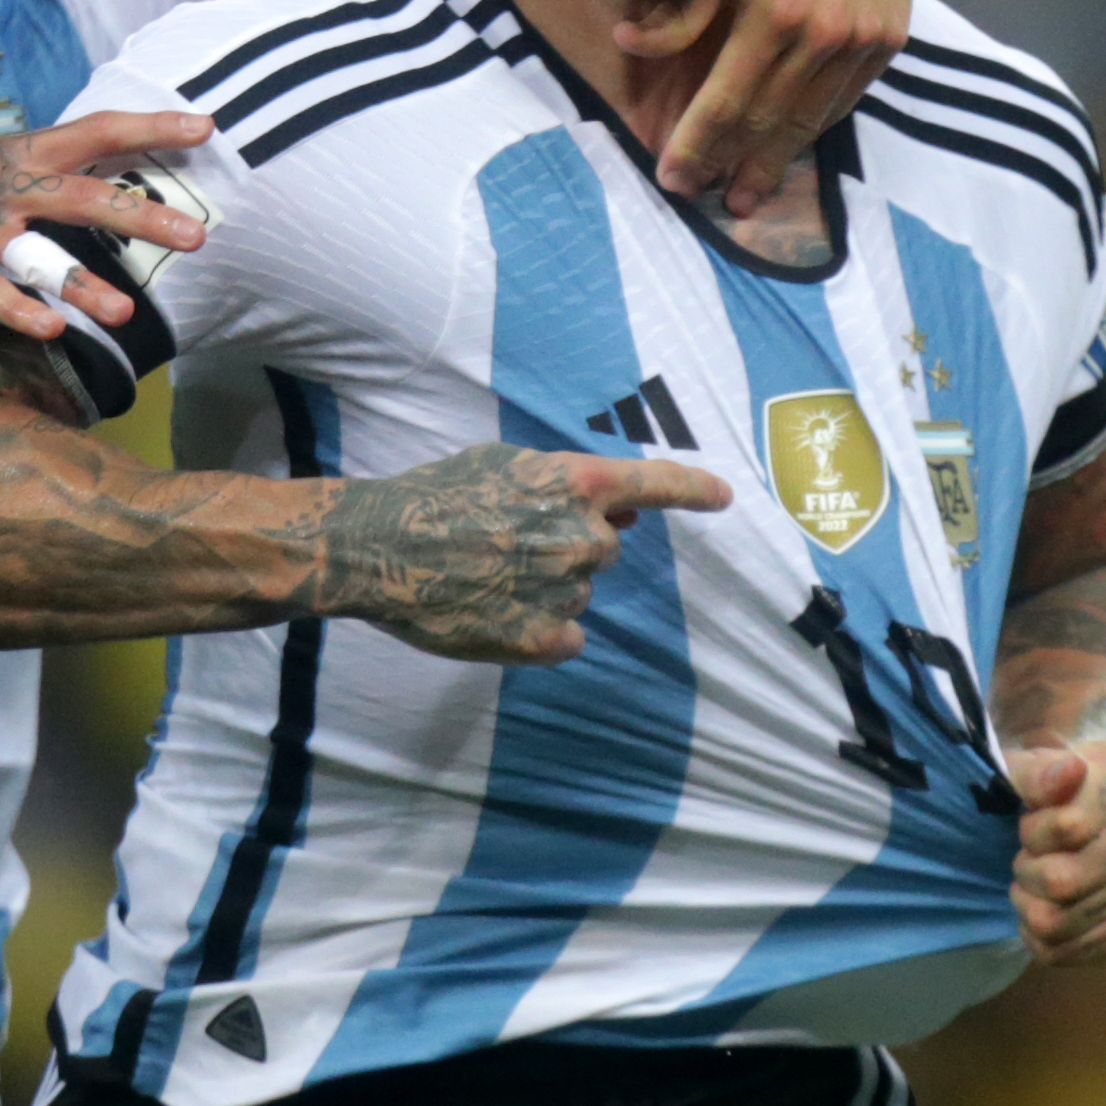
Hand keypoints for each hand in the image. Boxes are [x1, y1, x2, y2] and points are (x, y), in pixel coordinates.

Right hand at [0, 107, 215, 342]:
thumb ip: (44, 187)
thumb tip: (115, 194)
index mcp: (16, 157)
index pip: (95, 133)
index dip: (149, 128)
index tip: (206, 128)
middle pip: (80, 193)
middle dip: (141, 213)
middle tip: (198, 235)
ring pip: (34, 250)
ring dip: (83, 280)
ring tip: (128, 311)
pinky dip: (13, 309)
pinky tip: (50, 329)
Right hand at [317, 445, 731, 662]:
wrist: (380, 550)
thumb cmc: (434, 496)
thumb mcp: (504, 465)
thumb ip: (567, 486)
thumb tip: (625, 515)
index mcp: (577, 484)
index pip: (658, 484)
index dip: (696, 489)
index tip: (725, 496)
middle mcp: (583, 538)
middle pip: (604, 548)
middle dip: (568, 545)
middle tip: (507, 543)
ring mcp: (566, 592)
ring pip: (577, 594)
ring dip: (545, 588)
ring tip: (485, 576)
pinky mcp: (544, 640)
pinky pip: (566, 638)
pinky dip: (540, 631)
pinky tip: (495, 613)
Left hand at [648, 0, 914, 216]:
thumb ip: (680, 5)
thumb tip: (628, 45)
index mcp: (774, 10)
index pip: (724, 102)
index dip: (694, 146)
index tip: (670, 179)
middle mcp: (825, 33)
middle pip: (764, 121)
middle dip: (726, 165)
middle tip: (697, 197)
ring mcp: (863, 39)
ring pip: (808, 121)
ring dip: (772, 163)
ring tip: (744, 197)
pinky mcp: (889, 37)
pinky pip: (843, 101)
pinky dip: (811, 129)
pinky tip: (787, 149)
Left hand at [1005, 738, 1105, 964]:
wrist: (1067, 801)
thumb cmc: (1038, 780)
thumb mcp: (1023, 765)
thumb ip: (1036, 772)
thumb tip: (1068, 772)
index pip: (1068, 829)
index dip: (1033, 833)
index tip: (1030, 821)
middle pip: (1064, 882)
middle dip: (1027, 873)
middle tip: (1025, 859)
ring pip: (1060, 922)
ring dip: (1030, 907)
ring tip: (1033, 884)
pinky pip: (1075, 951)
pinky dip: (1043, 941)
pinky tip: (1042, 912)